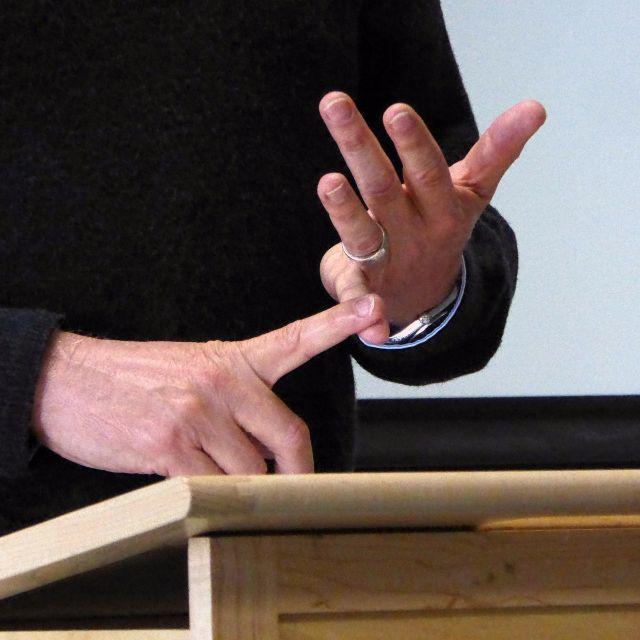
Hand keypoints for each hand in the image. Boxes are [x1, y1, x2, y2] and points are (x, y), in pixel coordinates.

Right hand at [31, 295, 382, 475]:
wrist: (67, 380)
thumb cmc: (135, 379)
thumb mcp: (193, 371)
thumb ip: (238, 402)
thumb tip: (267, 450)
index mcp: (232, 359)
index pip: (295, 339)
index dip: (338, 324)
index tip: (373, 307)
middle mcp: (222, 382)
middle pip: (289, 436)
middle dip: (298, 472)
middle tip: (296, 488)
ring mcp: (198, 414)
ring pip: (251, 472)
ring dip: (246, 488)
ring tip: (221, 479)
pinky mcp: (170, 446)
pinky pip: (213, 487)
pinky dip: (213, 496)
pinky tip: (195, 485)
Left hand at [317, 91, 545, 342]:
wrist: (425, 294)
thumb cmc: (440, 227)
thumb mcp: (471, 193)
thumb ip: (496, 151)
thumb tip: (537, 105)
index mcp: (442, 207)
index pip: (429, 172)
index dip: (415, 144)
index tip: (396, 110)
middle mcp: (415, 233)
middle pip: (384, 188)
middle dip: (361, 148)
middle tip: (335, 105)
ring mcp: (389, 262)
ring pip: (361, 233)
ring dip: (344, 210)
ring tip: (328, 182)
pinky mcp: (364, 287)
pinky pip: (356, 299)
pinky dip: (356, 312)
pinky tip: (365, 325)